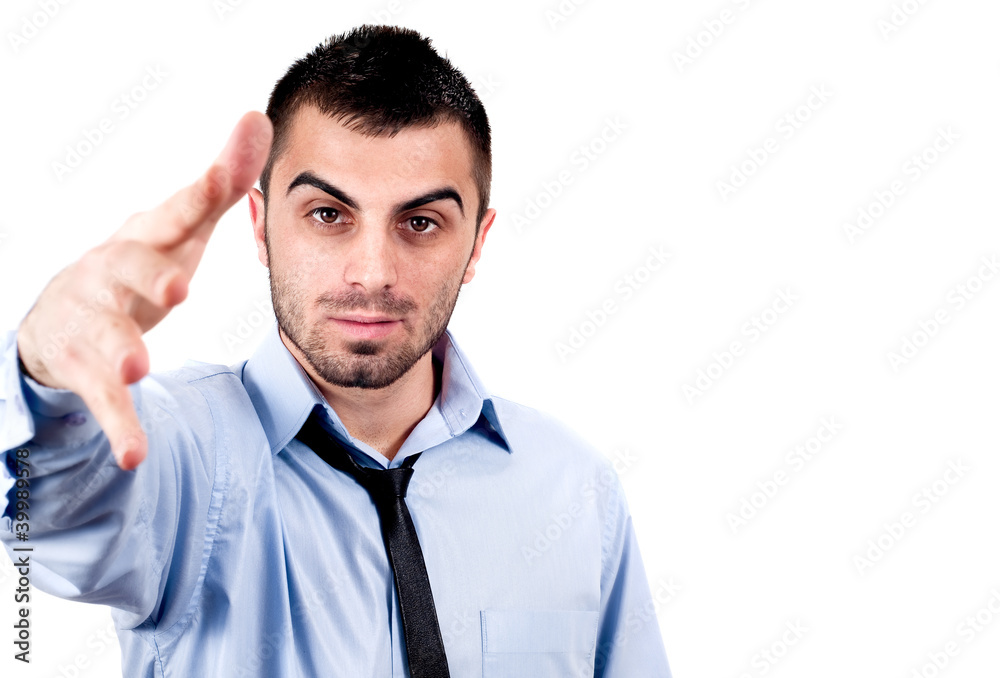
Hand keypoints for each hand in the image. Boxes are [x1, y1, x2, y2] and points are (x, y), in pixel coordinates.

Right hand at [16, 111, 272, 470]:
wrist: (63, 316)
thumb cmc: (138, 266)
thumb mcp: (179, 227)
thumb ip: (220, 183)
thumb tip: (259, 116)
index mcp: (144, 236)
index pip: (173, 212)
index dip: (197, 197)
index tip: (222, 176)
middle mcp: (111, 271)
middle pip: (126, 269)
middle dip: (146, 277)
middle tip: (175, 289)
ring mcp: (92, 320)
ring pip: (102, 333)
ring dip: (118, 349)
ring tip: (136, 366)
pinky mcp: (83, 368)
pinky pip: (100, 398)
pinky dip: (119, 425)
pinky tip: (133, 454)